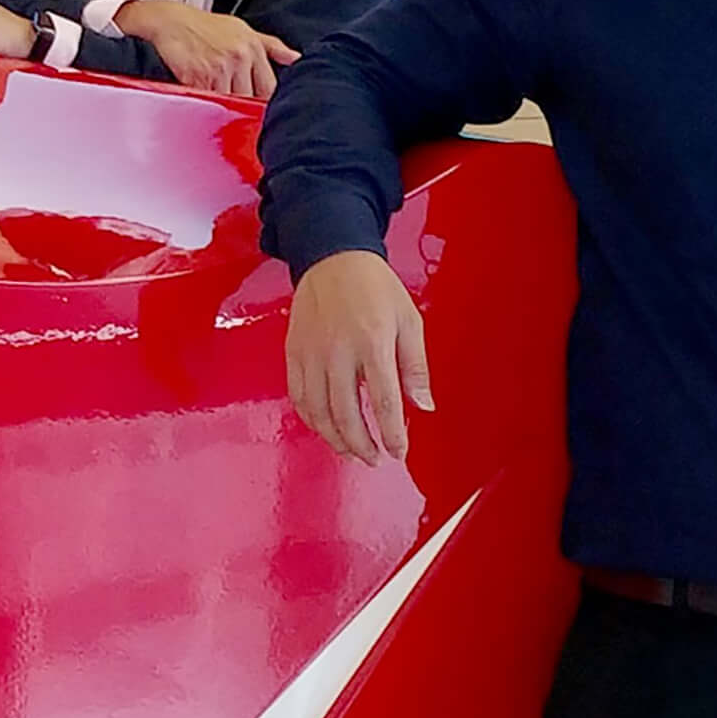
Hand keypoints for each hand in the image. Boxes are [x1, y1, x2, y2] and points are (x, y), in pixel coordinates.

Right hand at [111, 0, 298, 97]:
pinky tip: (201, 96)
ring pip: (228, 102)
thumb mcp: (243, 29)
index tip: (260, 108)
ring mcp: (218, 67)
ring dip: (222, 106)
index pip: (268, 87)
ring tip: (214, 99)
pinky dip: (204, 103)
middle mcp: (238, 57)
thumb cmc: (205, 26)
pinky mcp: (197, 76)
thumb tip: (296, 58)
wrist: (170, 20)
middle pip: (249, 98)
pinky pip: (206, 100)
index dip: (264, 101)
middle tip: (233, 106)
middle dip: (242, 105)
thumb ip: (271, 46)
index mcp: (252, 48)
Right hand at [285, 249, 431, 462]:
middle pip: (346, 415)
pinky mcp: (293, 354)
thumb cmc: (374, 288)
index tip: (398, 452)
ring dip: (336, 440)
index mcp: (373, 343)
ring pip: (318, 413)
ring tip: (351, 451)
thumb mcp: (409, 321)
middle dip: (362, 446)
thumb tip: (423, 405)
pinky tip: (325, 429)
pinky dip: (311, 421)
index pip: (384, 403)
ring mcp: (311, 354)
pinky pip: (298, 398)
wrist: (332, 258)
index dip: (392, 435)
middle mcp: (338, 352)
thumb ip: (416, 367)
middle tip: (374, 459)